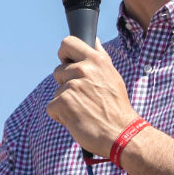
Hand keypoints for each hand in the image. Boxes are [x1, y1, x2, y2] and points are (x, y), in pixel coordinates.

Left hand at [46, 36, 136, 155]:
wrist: (121, 133)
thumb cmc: (116, 107)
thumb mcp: (112, 76)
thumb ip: (100, 57)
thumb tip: (93, 41)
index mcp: (97, 60)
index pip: (68, 42)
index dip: (64, 54)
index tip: (67, 62)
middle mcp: (84, 69)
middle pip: (58, 70)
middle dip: (65, 84)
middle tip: (83, 97)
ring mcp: (73, 85)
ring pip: (56, 91)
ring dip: (65, 102)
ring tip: (84, 110)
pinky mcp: (63, 102)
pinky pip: (51, 107)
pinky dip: (61, 116)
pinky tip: (77, 120)